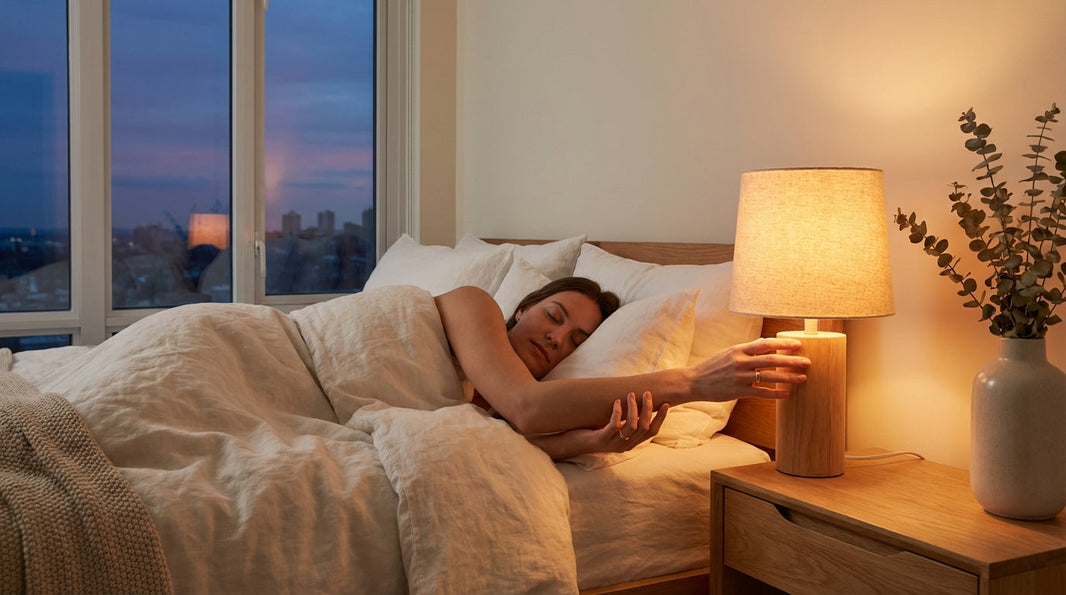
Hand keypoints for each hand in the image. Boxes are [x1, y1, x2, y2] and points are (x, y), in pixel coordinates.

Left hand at [525, 391, 667, 458]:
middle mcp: (625, 445)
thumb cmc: (592, 431)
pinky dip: (617, 413)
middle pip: (645, 428)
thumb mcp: (612, 425)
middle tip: (647, 393)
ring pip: (632, 426)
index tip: (666, 404)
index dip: (661, 418)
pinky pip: (614, 426)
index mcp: (630, 442)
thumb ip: (624, 418)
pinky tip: (616, 402)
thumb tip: (635, 398)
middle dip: (648, 409)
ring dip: (633, 408)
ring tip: (630, 394)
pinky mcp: (601, 440)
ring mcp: (613, 444)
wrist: (571, 443)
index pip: (652, 432)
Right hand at [690, 337, 809, 400]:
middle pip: (772, 360)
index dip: (783, 344)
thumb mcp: (728, 352)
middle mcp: (740, 362)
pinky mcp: (738, 392)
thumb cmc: (712, 367)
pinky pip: (762, 393)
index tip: (798, 345)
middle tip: (807, 362)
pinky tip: (787, 394)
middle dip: (791, 361)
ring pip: (769, 376)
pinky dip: (776, 393)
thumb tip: (765, 341)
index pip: (765, 344)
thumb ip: (747, 348)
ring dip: (788, 377)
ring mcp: (740, 377)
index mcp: (738, 349)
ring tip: (802, 378)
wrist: (694, 382)